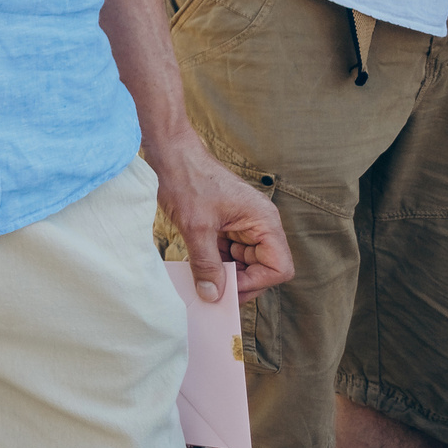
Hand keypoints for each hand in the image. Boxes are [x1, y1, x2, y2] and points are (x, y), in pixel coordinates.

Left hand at [152, 131, 293, 301]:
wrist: (169, 151)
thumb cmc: (187, 180)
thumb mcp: (196, 228)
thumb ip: (207, 264)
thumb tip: (213, 296)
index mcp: (264, 221)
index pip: (278, 268)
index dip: (255, 284)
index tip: (227, 290)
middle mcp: (260, 223)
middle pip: (263, 268)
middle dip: (239, 281)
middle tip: (213, 292)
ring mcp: (243, 223)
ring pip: (244, 263)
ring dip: (225, 273)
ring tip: (201, 278)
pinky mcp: (227, 223)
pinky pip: (228, 252)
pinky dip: (215, 261)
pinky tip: (197, 265)